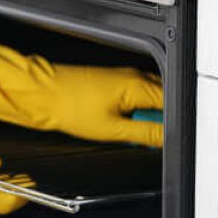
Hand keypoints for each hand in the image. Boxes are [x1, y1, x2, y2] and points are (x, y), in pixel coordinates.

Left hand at [0, 36, 163, 146]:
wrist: (41, 94)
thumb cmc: (68, 107)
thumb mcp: (113, 129)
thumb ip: (146, 134)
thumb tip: (170, 139)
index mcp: (138, 85)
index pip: (176, 105)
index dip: (176, 125)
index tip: (169, 140)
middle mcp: (134, 77)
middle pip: (167, 101)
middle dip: (163, 121)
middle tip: (148, 139)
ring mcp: (124, 77)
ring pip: (152, 100)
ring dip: (149, 117)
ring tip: (129, 130)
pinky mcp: (113, 82)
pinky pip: (137, 97)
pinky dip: (135, 111)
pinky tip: (121, 122)